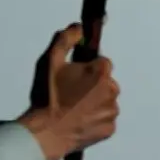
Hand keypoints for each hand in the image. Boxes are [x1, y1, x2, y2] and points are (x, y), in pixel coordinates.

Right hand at [19, 23, 120, 159]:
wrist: (46, 132)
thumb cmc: (48, 97)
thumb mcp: (50, 62)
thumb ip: (66, 40)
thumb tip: (78, 28)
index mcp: (101, 72)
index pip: (101, 63)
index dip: (86, 69)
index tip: (73, 78)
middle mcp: (112, 90)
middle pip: (105, 82)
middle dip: (92, 86)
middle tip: (71, 94)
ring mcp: (112, 111)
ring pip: (106, 101)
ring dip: (94, 102)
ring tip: (73, 109)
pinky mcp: (109, 128)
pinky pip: (105, 119)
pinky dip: (95, 119)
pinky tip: (79, 121)